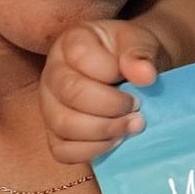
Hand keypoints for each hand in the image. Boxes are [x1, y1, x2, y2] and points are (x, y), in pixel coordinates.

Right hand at [40, 20, 165, 162]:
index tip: (140, 79)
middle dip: (110, 106)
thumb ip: (141, 53)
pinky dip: (92, 150)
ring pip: (63, 125)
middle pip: (70, 93)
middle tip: (138, 108)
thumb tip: (145, 75)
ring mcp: (49, 104)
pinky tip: (116, 140)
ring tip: (132, 126)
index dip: (111, 71)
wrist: (135, 75)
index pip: (80, 56)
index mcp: (71, 42)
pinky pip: (63, 150)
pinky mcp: (54, 134)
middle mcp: (52, 72)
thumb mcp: (142, 42)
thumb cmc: (134, 56)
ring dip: (104, 130)